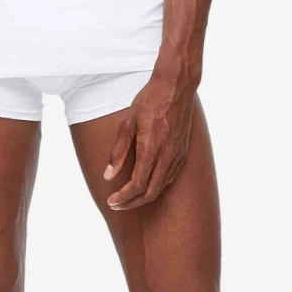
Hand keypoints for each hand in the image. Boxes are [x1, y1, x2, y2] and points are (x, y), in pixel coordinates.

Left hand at [102, 71, 196, 210]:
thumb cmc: (149, 101)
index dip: (123, 197)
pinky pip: (170, 177)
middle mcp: (167, 156)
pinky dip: (157, 186)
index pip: (137, 185)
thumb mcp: (127, 123)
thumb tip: (108, 175)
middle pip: (150, 193)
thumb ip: (118, 152)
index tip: (111, 201)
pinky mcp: (183, 152)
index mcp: (151, 149)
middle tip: (117, 205)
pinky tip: (147, 184)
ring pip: (161, 187)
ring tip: (128, 197)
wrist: (176, 87)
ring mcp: (177, 155)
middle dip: (132, 203)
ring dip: (144, 197)